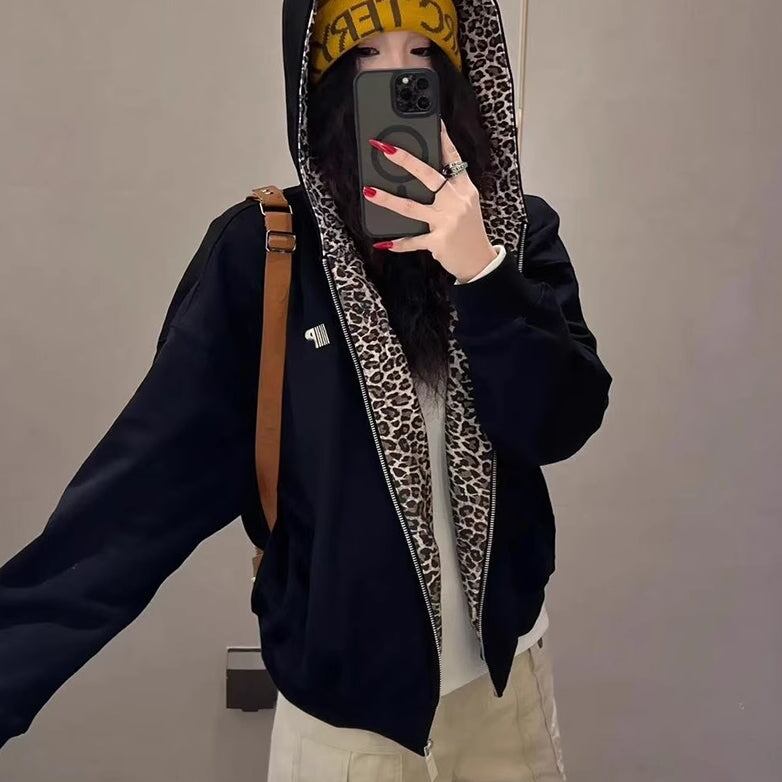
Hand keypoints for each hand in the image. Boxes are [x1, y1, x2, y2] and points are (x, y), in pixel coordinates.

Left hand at [362, 118, 496, 281]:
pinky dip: (398, 243)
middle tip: (384, 148)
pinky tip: (383, 242)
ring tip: (368, 191)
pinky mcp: (439, 241)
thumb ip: (449, 189)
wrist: (479, 260)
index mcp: (464, 188)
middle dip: (404, 159)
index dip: (442, 138)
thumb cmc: (468, 230)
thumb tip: (420, 176)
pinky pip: (413, 240)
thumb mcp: (466, 204)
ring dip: (387, 199)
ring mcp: (447, 221)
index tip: (433, 120)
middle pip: (427, 175)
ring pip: (412, 207)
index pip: (452, 158)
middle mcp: (456, 201)